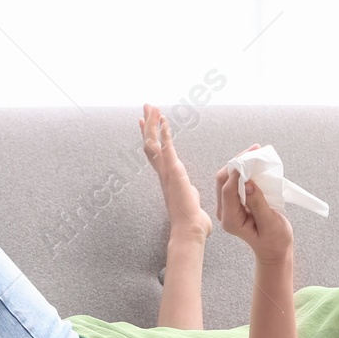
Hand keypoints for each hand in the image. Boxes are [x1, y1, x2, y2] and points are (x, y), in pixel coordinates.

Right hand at [140, 103, 210, 241]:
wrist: (189, 230)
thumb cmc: (192, 223)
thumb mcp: (191, 202)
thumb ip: (190, 195)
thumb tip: (194, 197)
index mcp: (167, 179)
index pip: (154, 154)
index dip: (149, 137)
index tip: (145, 123)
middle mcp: (163, 174)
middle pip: (150, 144)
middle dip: (148, 124)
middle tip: (146, 107)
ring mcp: (167, 173)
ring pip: (154, 143)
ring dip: (153, 123)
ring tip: (152, 107)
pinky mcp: (174, 173)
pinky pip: (167, 150)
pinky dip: (165, 134)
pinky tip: (165, 121)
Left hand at [215, 147, 292, 264]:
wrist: (274, 248)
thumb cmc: (274, 240)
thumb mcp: (270, 223)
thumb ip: (258, 203)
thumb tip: (248, 183)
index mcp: (231, 220)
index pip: (228, 191)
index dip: (237, 172)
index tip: (250, 158)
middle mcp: (225, 213)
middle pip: (223, 181)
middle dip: (236, 163)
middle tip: (254, 150)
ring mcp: (227, 207)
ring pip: (226, 179)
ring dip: (239, 164)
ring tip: (254, 152)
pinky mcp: (233, 203)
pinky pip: (233, 182)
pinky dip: (242, 170)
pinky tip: (253, 162)